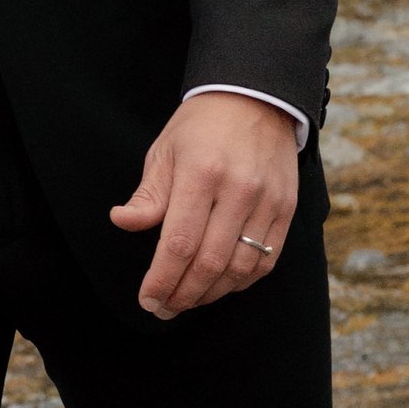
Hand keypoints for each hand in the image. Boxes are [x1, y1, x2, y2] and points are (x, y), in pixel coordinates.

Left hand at [111, 94, 298, 319]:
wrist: (256, 99)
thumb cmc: (200, 127)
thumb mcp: (164, 151)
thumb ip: (148, 195)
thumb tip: (122, 222)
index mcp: (200, 173)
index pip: (179, 243)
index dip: (161, 279)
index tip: (147, 299)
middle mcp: (238, 190)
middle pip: (209, 262)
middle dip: (182, 294)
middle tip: (163, 308)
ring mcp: (267, 202)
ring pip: (239, 268)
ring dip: (211, 294)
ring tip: (187, 300)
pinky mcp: (286, 210)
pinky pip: (265, 261)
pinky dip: (240, 282)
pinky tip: (219, 286)